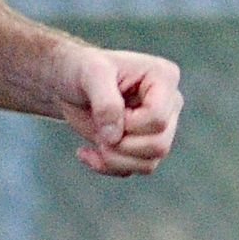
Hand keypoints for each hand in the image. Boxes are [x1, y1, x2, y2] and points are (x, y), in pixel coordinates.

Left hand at [61, 46, 182, 176]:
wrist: (69, 84)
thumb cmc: (80, 70)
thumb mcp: (90, 74)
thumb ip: (105, 102)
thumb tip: (115, 137)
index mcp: (164, 77)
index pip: (157, 119)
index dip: (128, 124)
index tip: (104, 111)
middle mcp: (170, 103)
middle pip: (159, 145)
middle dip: (121, 145)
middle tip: (98, 131)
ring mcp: (161, 127)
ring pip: (149, 163)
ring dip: (114, 160)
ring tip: (95, 141)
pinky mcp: (147, 145)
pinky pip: (136, 169)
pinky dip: (109, 166)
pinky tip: (88, 152)